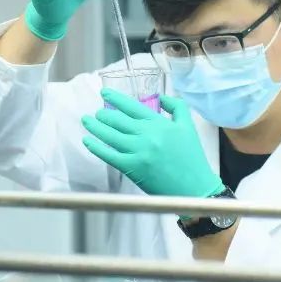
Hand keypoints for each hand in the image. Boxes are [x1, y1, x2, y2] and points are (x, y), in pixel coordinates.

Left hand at [82, 90, 223, 199]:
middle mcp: (146, 135)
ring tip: (87, 121)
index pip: (132, 107)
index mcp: (159, 123)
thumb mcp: (188, 126)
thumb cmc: (192, 157)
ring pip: (110, 136)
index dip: (116, 99)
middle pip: (118, 120)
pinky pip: (109, 155)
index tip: (105, 94)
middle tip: (96, 112)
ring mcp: (138, 152)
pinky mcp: (132, 168)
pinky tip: (88, 141)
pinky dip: (96, 147)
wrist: (194, 187)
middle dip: (103, 115)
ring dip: (95, 127)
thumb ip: (176, 107)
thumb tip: (161, 97)